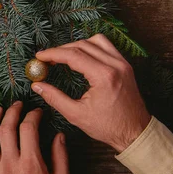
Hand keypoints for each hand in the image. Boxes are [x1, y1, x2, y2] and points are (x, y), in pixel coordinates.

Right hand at [32, 34, 150, 152]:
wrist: (135, 132)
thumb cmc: (108, 127)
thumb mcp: (76, 115)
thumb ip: (54, 97)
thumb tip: (37, 85)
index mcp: (104, 76)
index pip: (73, 55)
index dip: (53, 53)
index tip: (39, 57)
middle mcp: (115, 65)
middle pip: (82, 45)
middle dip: (61, 49)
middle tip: (47, 59)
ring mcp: (122, 63)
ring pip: (95, 40)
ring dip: (77, 45)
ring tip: (64, 56)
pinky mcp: (125, 65)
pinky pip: (106, 46)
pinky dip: (91, 46)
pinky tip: (82, 56)